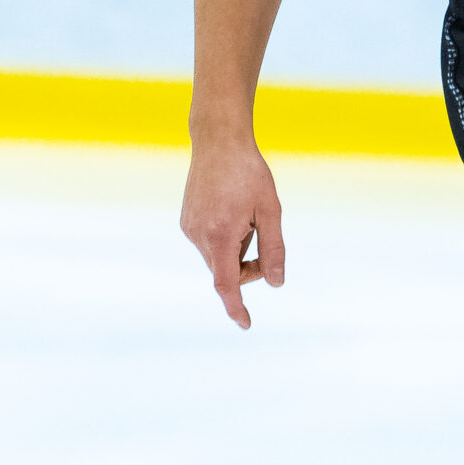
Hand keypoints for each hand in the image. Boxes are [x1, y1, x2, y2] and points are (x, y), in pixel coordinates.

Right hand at [180, 137, 285, 329]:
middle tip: (263, 234)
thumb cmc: (249, 173)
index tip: (245, 323)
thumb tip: (277, 283)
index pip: (227, 285)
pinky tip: (230, 208)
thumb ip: (274, 249)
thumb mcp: (271, 210)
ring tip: (243, 212)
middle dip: (247, 265)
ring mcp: (189, 228)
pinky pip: (209, 243)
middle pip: (226, 271)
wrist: (218, 141)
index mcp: (220, 235)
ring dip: (236, 247)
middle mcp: (199, 235)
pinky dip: (224, 237)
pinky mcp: (186, 221)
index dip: (236, 307)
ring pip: (218, 256)